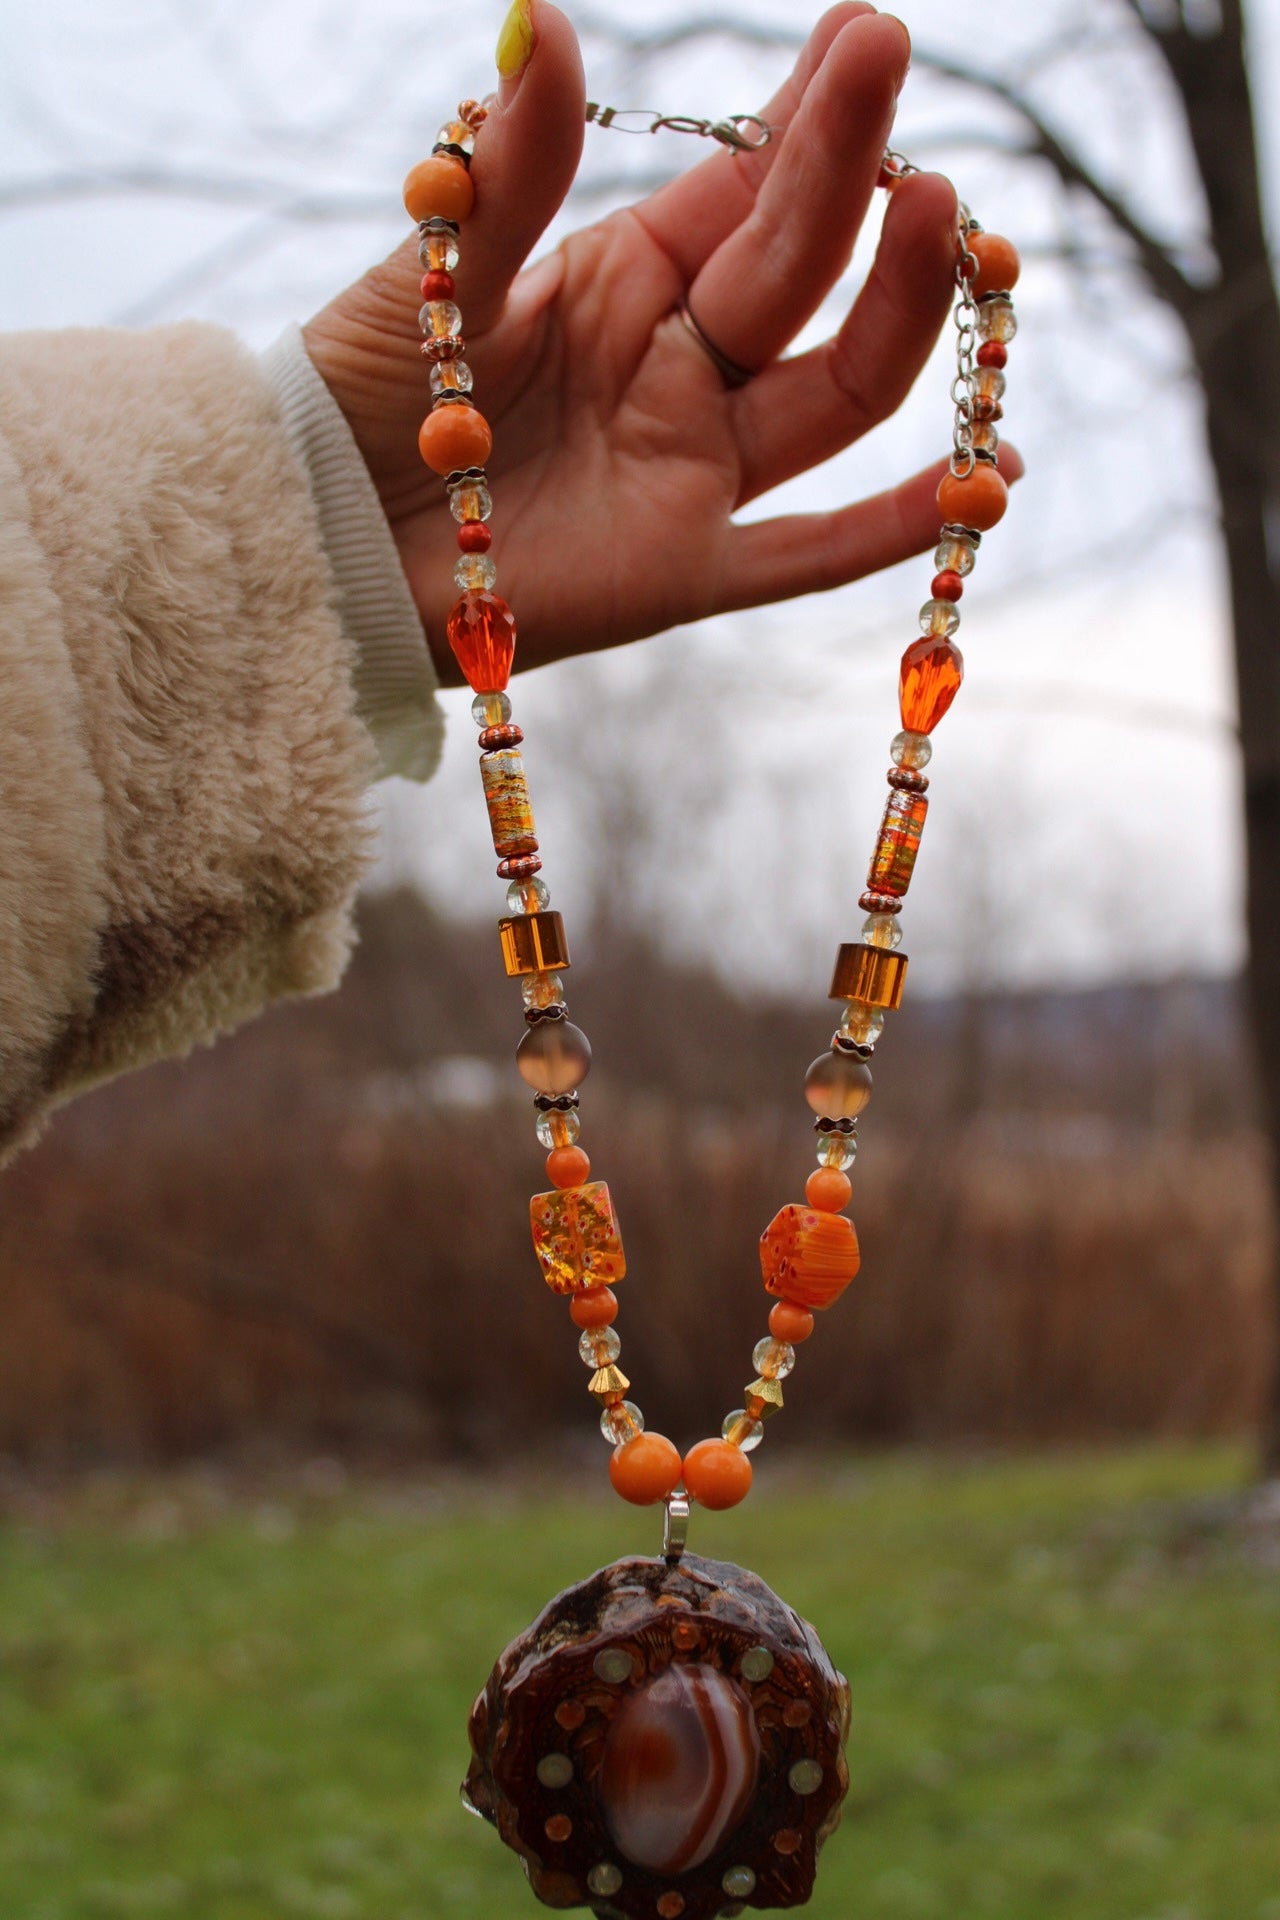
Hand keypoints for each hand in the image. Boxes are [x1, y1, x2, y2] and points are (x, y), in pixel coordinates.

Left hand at [304, 1, 1021, 686]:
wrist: (319, 532)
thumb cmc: (366, 390)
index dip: (810, 118)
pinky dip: (894, 528)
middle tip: (890, 76)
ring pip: (831, 394)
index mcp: (631, 277)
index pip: (750, 189)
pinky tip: (987, 482)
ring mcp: (695, 468)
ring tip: (939, 221)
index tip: (864, 32)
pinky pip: (806, 553)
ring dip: (894, 314)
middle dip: (850, 178)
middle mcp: (683, 367)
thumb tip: (542, 20)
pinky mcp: (684, 569)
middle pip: (798, 275)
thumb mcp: (438, 267)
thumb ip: (511, 171)